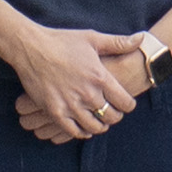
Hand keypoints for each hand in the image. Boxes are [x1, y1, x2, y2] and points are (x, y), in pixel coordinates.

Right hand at [5, 25, 137, 143]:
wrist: (31, 47)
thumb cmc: (62, 41)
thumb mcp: (92, 38)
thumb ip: (118, 43)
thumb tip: (141, 39)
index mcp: (100, 77)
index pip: (125, 103)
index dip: (128, 105)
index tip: (125, 104)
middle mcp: (88, 94)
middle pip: (112, 117)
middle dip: (115, 116)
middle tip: (113, 113)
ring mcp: (71, 105)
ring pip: (94, 126)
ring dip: (100, 126)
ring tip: (100, 122)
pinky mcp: (55, 111)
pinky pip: (73, 131)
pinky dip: (81, 132)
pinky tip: (84, 129)